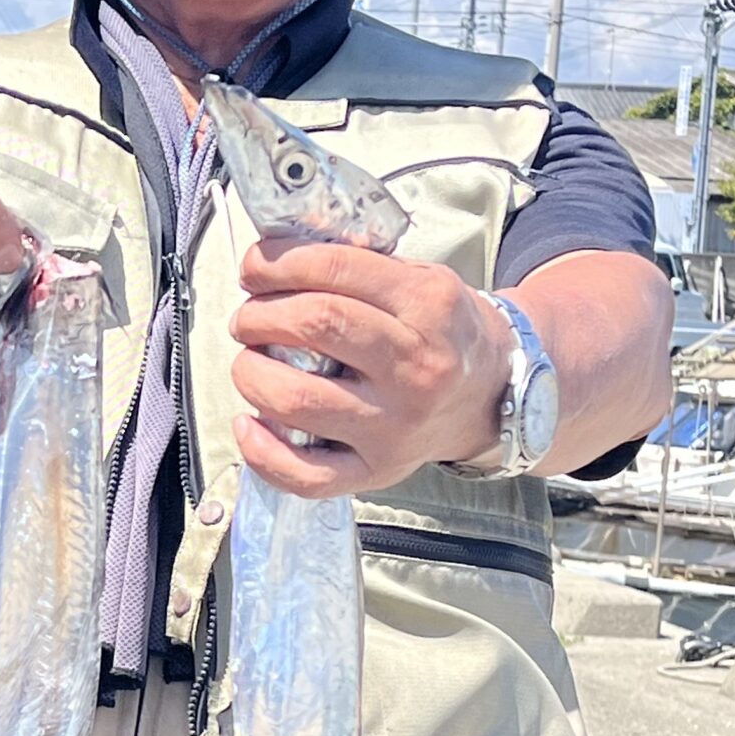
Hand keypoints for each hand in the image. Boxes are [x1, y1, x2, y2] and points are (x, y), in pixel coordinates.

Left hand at [229, 238, 513, 498]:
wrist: (487, 397)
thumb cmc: (439, 333)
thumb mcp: (421, 280)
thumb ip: (358, 268)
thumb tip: (274, 260)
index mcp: (427, 306)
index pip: (334, 270)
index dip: (277, 264)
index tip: (253, 268)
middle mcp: (414, 368)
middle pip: (315, 325)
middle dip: (260, 315)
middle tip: (248, 318)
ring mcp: (394, 426)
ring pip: (297, 399)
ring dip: (251, 374)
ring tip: (251, 362)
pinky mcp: (376, 471)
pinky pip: (305, 475)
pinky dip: (262, 452)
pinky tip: (249, 424)